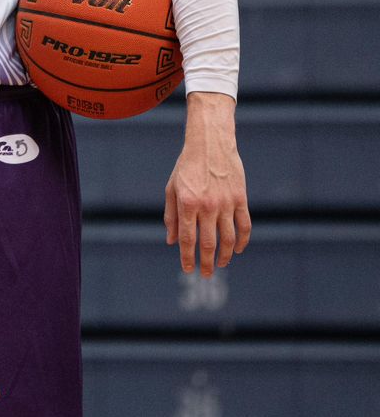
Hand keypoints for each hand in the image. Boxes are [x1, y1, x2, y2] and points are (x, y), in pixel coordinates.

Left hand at [163, 91, 251, 275]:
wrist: (210, 142)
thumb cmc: (187, 166)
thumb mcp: (172, 189)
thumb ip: (171, 217)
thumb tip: (172, 242)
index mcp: (187, 204)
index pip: (188, 239)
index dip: (188, 257)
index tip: (189, 269)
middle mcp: (207, 206)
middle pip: (209, 243)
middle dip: (208, 262)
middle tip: (207, 274)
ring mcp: (226, 203)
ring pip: (229, 238)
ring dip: (226, 255)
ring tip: (222, 264)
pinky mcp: (241, 198)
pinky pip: (245, 225)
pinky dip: (242, 240)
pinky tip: (238, 249)